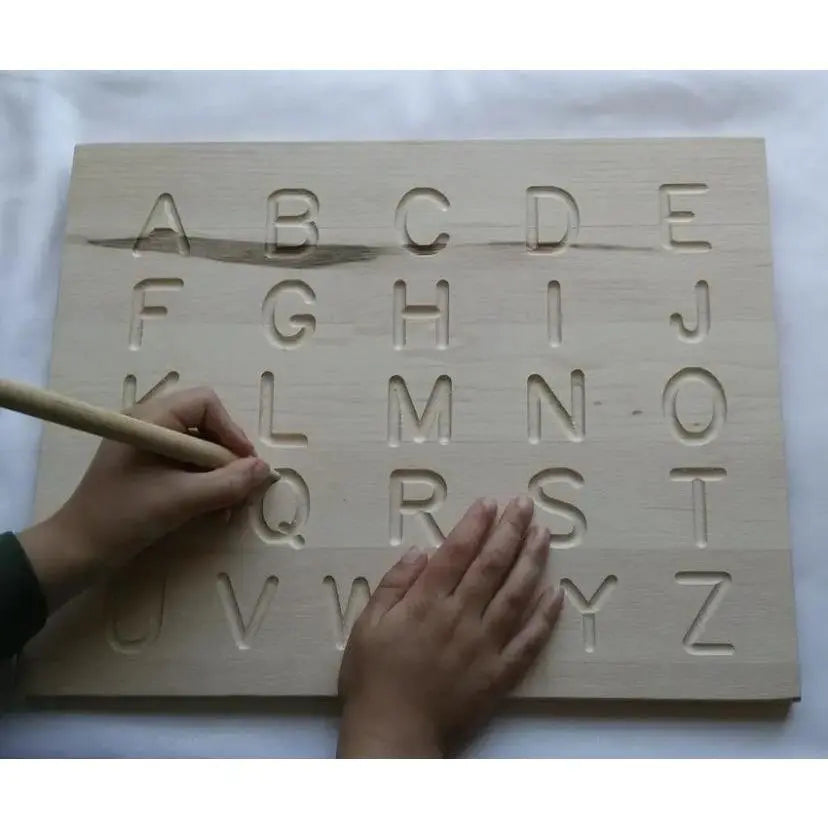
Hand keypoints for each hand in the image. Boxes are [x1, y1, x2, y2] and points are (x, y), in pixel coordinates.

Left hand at [19, 387, 270, 610]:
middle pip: (206, 425)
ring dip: (219, 475)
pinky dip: (204, 484)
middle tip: (241, 487)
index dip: (231, 430)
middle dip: (228, 457)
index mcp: (151, 419)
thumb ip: (227, 483)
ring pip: (200, 448)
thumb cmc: (124, 517)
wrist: (77, 552)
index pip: (206, 403)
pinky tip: (212, 510)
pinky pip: (187, 466)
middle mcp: (150, 425)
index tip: (244, 464)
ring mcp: (148, 448)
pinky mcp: (148, 469)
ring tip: (228, 506)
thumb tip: (265, 470)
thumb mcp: (181, 500)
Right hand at [336, 496, 563, 757]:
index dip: (475, 525)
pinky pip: (528, 642)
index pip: (457, 553)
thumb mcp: (367, 625)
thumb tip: (421, 552)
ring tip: (544, 536)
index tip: (490, 503)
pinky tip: (556, 594)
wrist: (394, 733)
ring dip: (531, 562)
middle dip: (509, 531)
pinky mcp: (499, 673)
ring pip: (515, 595)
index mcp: (427, 603)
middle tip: (525, 505)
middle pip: (491, 566)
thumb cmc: (374, 678)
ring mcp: (484, 645)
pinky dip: (545, 617)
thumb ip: (394, 585)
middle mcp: (460, 617)